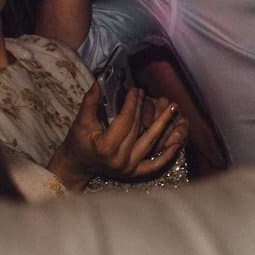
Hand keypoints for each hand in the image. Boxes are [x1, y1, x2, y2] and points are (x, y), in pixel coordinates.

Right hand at [51, 84, 186, 189]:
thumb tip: (99, 81)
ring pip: (150, 143)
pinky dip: (167, 154)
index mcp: (106, 146)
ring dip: (164, 125)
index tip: (135, 89)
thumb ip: (90, 102)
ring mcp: (128, 168)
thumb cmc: (77, 143)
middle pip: (138, 128)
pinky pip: (155, 164)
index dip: (131, 102)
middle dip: (145, 108)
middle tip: (150, 93)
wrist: (76, 166)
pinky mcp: (134, 173)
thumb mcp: (81, 122)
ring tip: (173, 109)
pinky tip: (178, 141)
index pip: (125, 120)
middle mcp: (119, 159)